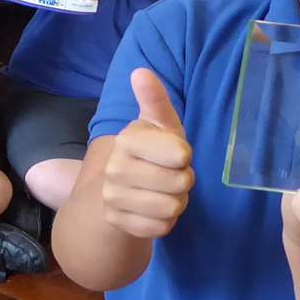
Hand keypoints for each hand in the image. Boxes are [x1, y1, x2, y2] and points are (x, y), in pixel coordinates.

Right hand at [100, 68, 194, 238]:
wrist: (121, 185)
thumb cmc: (153, 149)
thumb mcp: (159, 123)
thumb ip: (154, 99)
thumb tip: (140, 71)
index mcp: (127, 140)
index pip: (181, 156)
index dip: (185, 157)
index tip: (175, 154)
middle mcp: (115, 168)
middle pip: (180, 184)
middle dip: (183, 182)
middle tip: (170, 174)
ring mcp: (113, 197)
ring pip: (171, 208)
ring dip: (176, 202)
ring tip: (164, 191)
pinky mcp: (117, 222)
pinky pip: (160, 228)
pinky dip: (165, 221)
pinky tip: (154, 209)